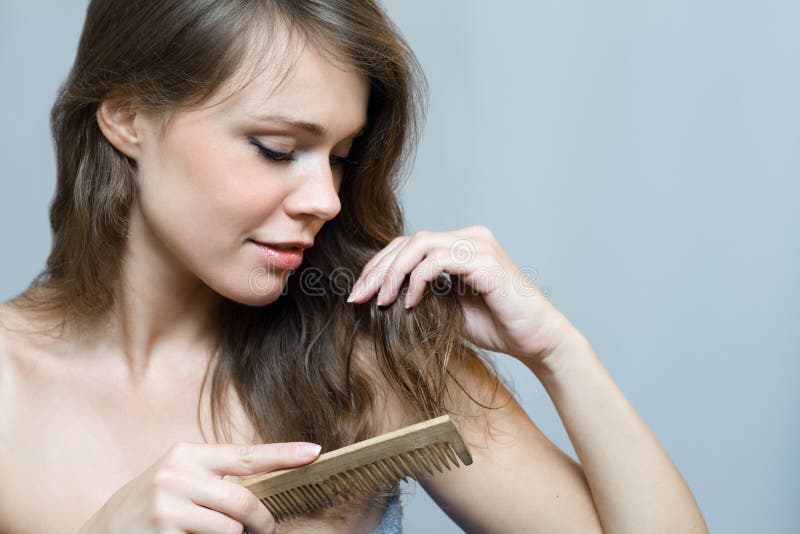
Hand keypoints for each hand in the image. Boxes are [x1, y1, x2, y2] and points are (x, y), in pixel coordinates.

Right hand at [78, 441, 321, 533]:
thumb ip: (215, 479)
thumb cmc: (151, 506)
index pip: (245, 455)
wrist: (100, 531)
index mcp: (186, 455)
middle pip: (244, 501)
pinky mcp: (163, 532)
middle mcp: (176, 474)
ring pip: (230, 528)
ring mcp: (167, 504)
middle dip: (263, 521)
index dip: (283, 454)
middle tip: (267, 530)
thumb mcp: (178, 480)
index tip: (314, 452)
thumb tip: (263, 488)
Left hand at [346, 225, 577, 369]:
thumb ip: (420, 296)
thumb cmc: (497, 326)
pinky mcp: (485, 259)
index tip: (358, 293)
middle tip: (359, 297)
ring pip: (419, 244)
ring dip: (393, 273)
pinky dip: (418, 280)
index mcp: (460, 246)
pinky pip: (439, 260)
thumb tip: (380, 296)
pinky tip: (410, 303)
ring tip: (382, 301)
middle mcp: (469, 237)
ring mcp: (478, 245)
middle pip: (409, 240)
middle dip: (378, 269)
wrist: (536, 341)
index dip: (379, 266)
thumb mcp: (447, 311)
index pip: (409, 245)